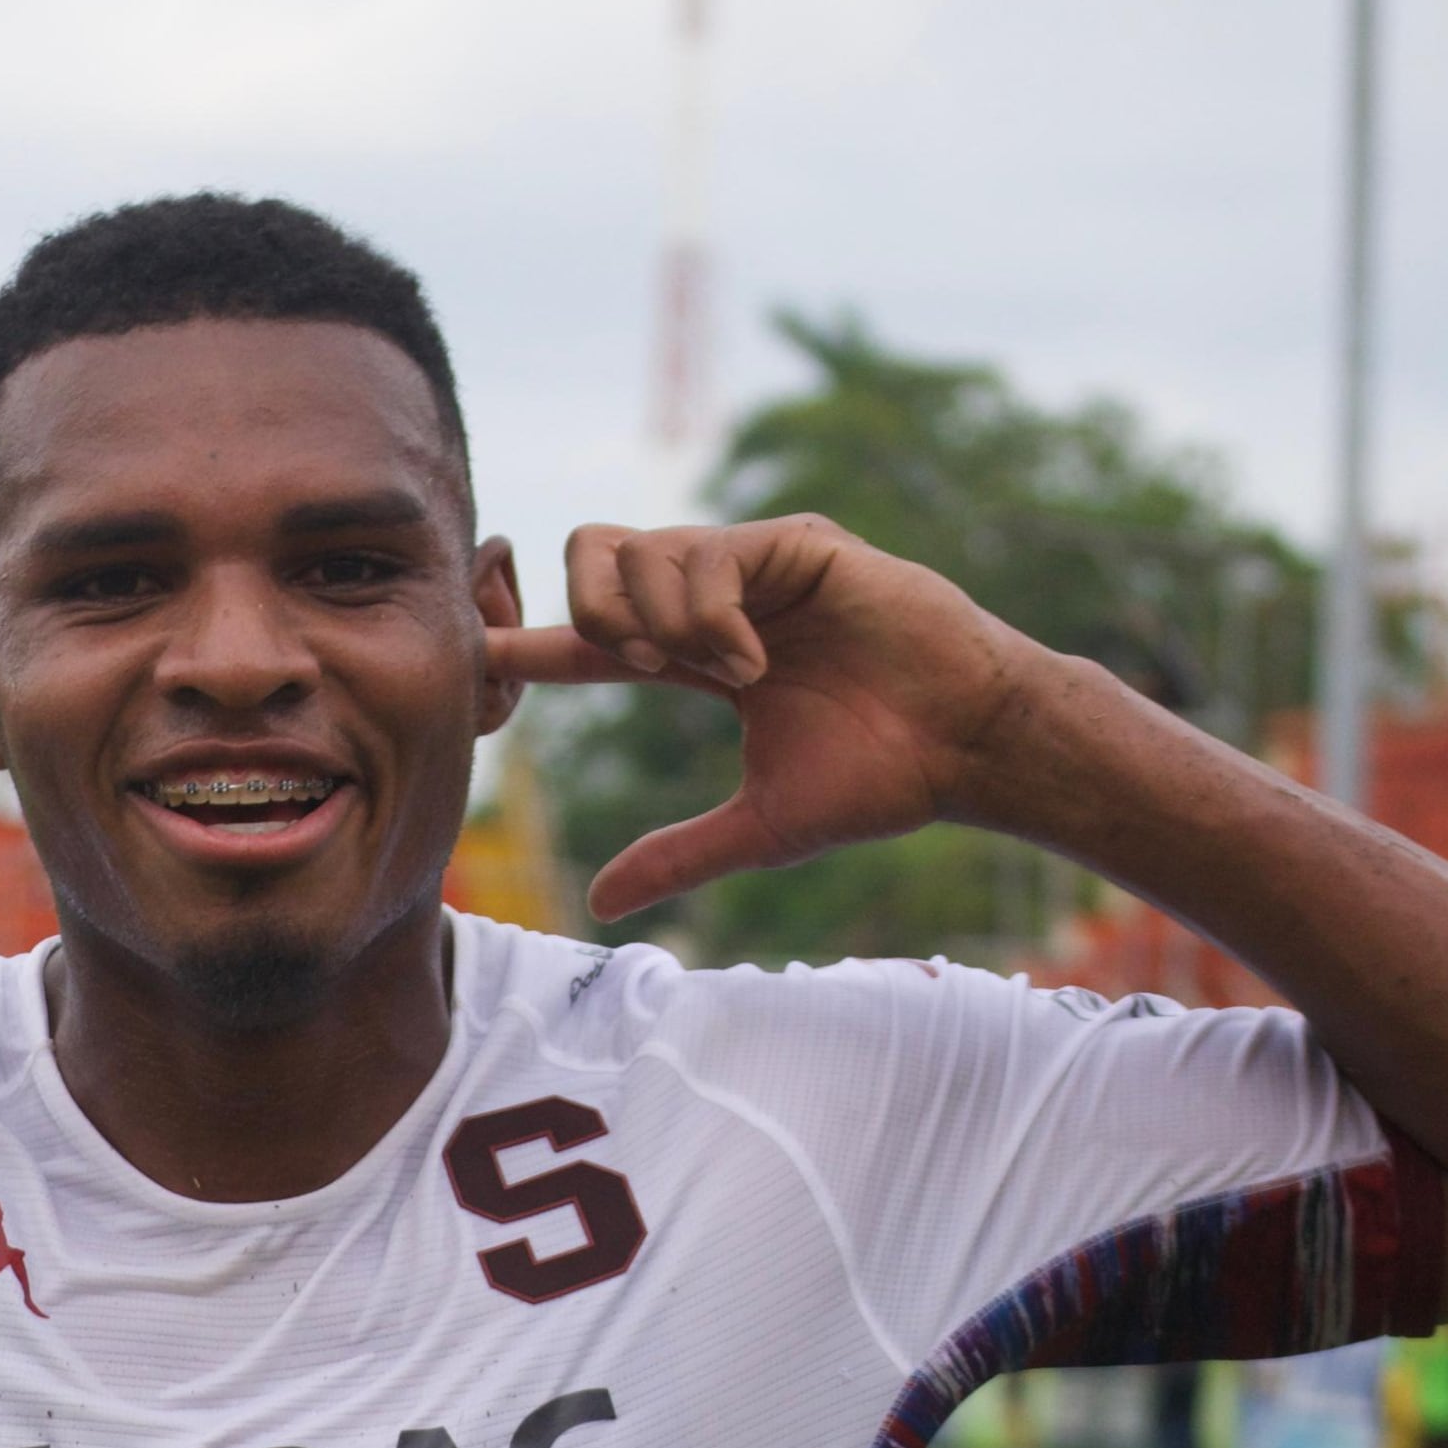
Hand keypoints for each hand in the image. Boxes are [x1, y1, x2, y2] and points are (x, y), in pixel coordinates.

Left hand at [484, 515, 1042, 917]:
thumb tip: (597, 903)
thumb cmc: (881, 779)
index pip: (593, 640)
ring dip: (656, 621)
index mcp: (701, 655)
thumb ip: (677, 856)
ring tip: (714, 674)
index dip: (534, 645)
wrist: (968, 749)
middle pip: (595, 559)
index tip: (479, 656)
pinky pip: (706, 553)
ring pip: (638, 551)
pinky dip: (708, 615)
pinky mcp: (796, 543)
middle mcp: (719, 599)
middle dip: (587, 614)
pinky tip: (749, 664)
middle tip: (636, 670)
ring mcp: (756, 565)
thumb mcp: (758, 829)